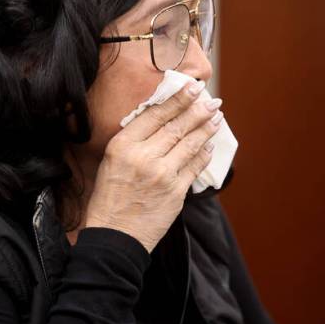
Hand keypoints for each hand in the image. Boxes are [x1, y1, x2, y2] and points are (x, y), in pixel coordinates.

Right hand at [83, 81, 222, 252]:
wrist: (114, 235)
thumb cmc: (108, 198)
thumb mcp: (110, 162)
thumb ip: (132, 141)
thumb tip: (159, 120)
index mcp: (122, 146)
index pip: (154, 114)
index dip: (176, 99)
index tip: (190, 87)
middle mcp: (143, 157)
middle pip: (176, 126)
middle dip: (197, 110)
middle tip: (211, 99)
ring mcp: (162, 174)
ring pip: (189, 143)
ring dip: (205, 127)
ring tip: (215, 116)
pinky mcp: (176, 191)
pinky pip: (195, 166)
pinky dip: (204, 152)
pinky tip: (210, 143)